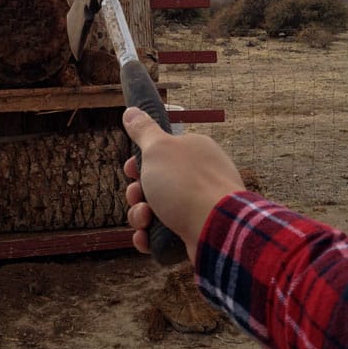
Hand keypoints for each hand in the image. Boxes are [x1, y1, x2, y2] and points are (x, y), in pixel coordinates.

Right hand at [123, 106, 244, 263]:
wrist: (217, 230)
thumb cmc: (186, 184)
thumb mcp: (158, 148)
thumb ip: (143, 130)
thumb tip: (131, 110)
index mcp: (194, 152)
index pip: (161, 153)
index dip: (139, 162)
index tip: (131, 168)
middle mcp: (198, 177)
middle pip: (154, 182)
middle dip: (137, 191)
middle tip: (137, 194)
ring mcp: (197, 207)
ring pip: (155, 210)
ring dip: (140, 215)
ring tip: (145, 218)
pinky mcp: (194, 232)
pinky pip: (162, 234)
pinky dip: (150, 236)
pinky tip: (146, 237)